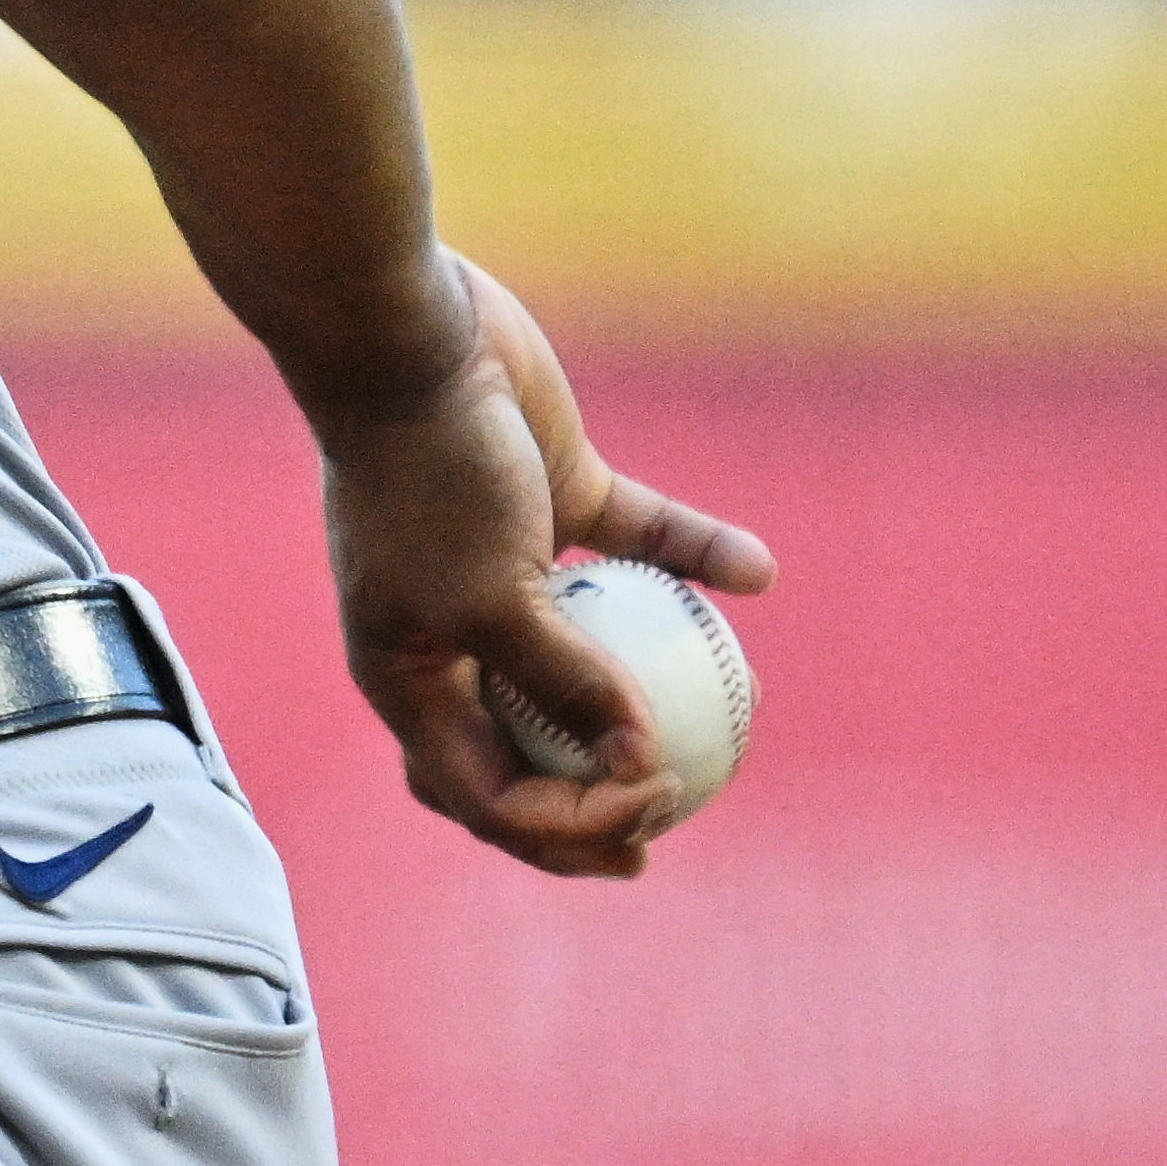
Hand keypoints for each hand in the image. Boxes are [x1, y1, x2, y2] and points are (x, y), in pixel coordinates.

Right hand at [320, 254, 774, 878]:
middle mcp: (453, 636)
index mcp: (412, 678)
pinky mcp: (555, 498)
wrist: (408, 340)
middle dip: (596, 794)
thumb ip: (568, 689)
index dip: (564, 825)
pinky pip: (639, 544)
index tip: (647, 805)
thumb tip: (643, 771)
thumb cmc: (431, 481)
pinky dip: (694, 558)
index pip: (485, 794)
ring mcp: (505, 568)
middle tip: (672, 813)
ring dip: (662, 686)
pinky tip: (758, 571)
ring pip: (593, 652)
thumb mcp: (493, 600)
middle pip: (528, 746)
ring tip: (742, 709)